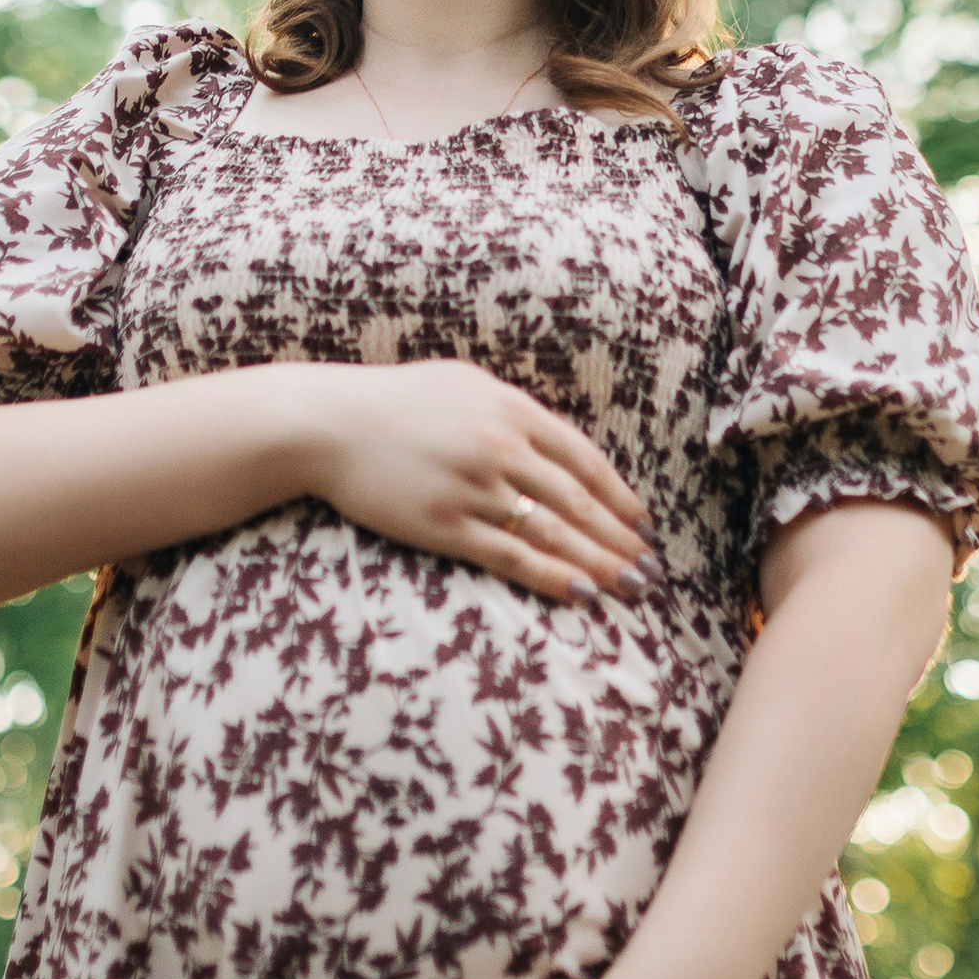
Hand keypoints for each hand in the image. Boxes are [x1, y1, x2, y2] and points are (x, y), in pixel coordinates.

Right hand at [302, 359, 651, 610]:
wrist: (328, 425)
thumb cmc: (394, 401)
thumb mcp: (462, 385)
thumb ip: (511, 410)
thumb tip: (553, 440)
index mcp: (511, 409)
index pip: (584, 459)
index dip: (619, 496)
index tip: (642, 523)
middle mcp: (501, 448)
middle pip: (578, 502)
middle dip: (620, 539)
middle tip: (650, 569)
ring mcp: (474, 489)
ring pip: (552, 534)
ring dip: (598, 564)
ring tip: (630, 588)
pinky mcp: (445, 526)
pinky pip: (510, 557)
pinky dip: (550, 577)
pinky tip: (580, 593)